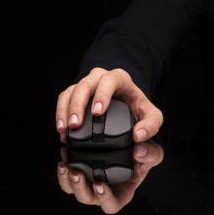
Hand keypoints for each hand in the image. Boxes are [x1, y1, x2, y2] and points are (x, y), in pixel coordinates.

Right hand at [55, 67, 163, 212]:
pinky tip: (62, 130)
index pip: (109, 80)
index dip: (102, 94)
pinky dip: (60, 113)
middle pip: (85, 84)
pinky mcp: (76, 94)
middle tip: (75, 125)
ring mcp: (86, 85)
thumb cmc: (139, 109)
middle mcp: (100, 79)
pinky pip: (64, 99)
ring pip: (71, 91)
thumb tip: (138, 135)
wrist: (128, 106)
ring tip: (64, 130)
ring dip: (65, 110)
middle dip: (78, 105)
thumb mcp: (153, 116)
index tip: (97, 113)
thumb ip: (151, 125)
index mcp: (120, 79)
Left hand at [57, 140, 162, 213]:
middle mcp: (104, 190)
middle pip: (87, 198)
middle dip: (79, 188)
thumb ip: (151, 153)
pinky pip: (67, 175)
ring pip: (73, 189)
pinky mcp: (82, 168)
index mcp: (122, 192)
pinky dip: (64, 167)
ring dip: (66, 179)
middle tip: (77, 173)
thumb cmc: (145, 152)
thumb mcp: (155, 152)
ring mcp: (91, 181)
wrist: (134, 140)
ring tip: (66, 164)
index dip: (104, 199)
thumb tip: (138, 152)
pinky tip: (65, 153)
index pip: (111, 205)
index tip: (100, 184)